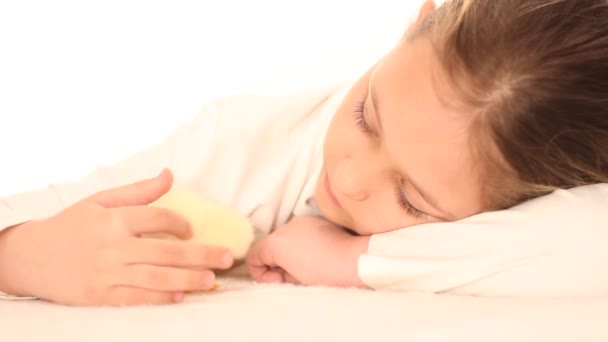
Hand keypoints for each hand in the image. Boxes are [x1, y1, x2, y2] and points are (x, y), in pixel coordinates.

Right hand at [0, 169, 233, 305]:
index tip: (192, 230)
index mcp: (114, 219)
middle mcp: (112, 246)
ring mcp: (106, 274)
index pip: (158, 218)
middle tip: (227, 257)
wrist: (30, 257)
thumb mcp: (100, 201)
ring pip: (156, 278)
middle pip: (166, 251)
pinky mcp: (99, 297)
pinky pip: (136, 299)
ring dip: (188, 279)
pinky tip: (181, 296)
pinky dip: (161, 299)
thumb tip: (171, 173)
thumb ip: (138, 190)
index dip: (181, 224)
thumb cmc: (70, 225)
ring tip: (212, 279)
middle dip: (201, 254)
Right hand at [246, 215, 369, 287]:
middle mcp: (285, 227)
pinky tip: (317, 252)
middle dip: (277, 262)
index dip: (263, 274)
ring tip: (307, 264)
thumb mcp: (293, 277)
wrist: (351, 260)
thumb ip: (277, 270)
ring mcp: (300, 221)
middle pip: (269, 246)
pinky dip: (302, 242)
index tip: (281, 280)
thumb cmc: (322, 273)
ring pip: (285, 238)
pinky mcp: (314, 220)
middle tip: (294, 275)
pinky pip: (299, 232)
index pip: (254, 257)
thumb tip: (278, 268)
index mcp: (275, 242)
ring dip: (290, 251)